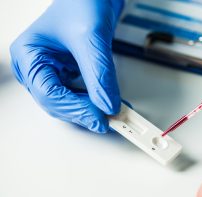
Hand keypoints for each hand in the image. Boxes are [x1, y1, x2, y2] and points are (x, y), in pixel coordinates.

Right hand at [10, 0, 123, 132]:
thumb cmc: (83, 2)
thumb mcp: (91, 38)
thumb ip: (99, 75)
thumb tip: (107, 105)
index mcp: (28, 55)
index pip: (49, 94)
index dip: (75, 110)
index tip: (100, 117)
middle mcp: (37, 66)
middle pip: (58, 103)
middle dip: (84, 112)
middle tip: (109, 120)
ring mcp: (54, 71)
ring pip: (70, 103)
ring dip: (92, 109)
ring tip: (113, 113)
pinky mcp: (70, 73)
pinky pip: (81, 94)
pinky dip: (97, 100)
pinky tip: (111, 101)